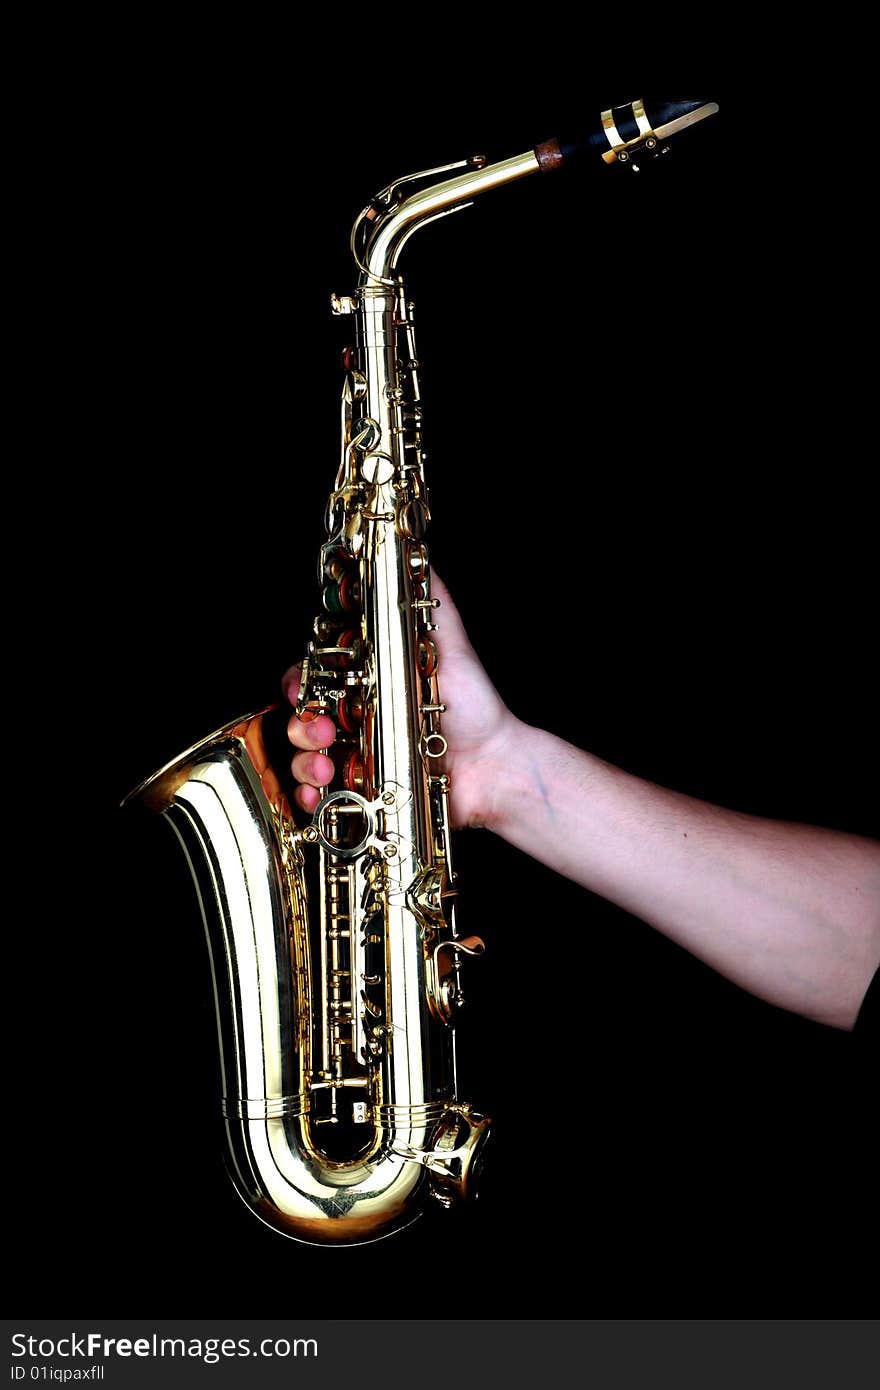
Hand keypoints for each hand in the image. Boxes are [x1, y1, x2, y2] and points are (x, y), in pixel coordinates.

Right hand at [283, 573, 515, 827]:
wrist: (495, 766)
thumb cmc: (474, 707)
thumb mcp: (450, 645)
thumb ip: (429, 604)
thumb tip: (415, 556)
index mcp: (366, 681)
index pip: (312, 676)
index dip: (300, 682)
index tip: (306, 689)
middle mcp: (354, 717)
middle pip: (299, 716)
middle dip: (300, 725)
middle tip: (324, 733)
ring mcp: (356, 755)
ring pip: (302, 756)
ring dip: (302, 761)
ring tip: (327, 768)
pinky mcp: (362, 791)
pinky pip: (318, 795)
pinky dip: (309, 796)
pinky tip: (319, 796)